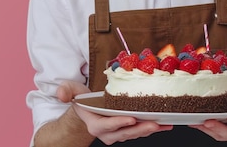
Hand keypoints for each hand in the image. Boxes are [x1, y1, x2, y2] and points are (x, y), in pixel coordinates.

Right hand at [57, 81, 172, 144]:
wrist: (88, 109)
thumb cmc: (81, 99)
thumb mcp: (71, 91)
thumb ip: (66, 91)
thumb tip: (61, 94)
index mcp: (94, 124)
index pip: (106, 126)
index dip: (119, 123)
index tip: (131, 118)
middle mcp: (106, 133)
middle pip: (125, 133)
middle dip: (140, 129)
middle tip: (154, 123)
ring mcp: (117, 134)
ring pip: (134, 134)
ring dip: (149, 130)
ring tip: (163, 124)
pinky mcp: (127, 131)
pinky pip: (140, 131)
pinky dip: (152, 128)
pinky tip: (165, 124)